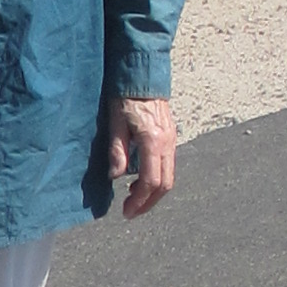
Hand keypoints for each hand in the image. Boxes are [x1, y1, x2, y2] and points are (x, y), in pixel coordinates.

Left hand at [108, 95, 177, 220]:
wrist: (143, 76)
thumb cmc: (125, 97)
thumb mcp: (115, 123)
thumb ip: (117, 151)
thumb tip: (116, 176)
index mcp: (153, 140)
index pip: (151, 180)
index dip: (139, 200)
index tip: (127, 211)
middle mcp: (167, 143)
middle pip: (165, 184)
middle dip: (149, 202)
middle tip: (131, 211)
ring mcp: (172, 140)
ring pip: (170, 176)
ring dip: (153, 192)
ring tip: (134, 198)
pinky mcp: (171, 137)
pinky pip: (169, 165)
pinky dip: (157, 179)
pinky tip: (141, 181)